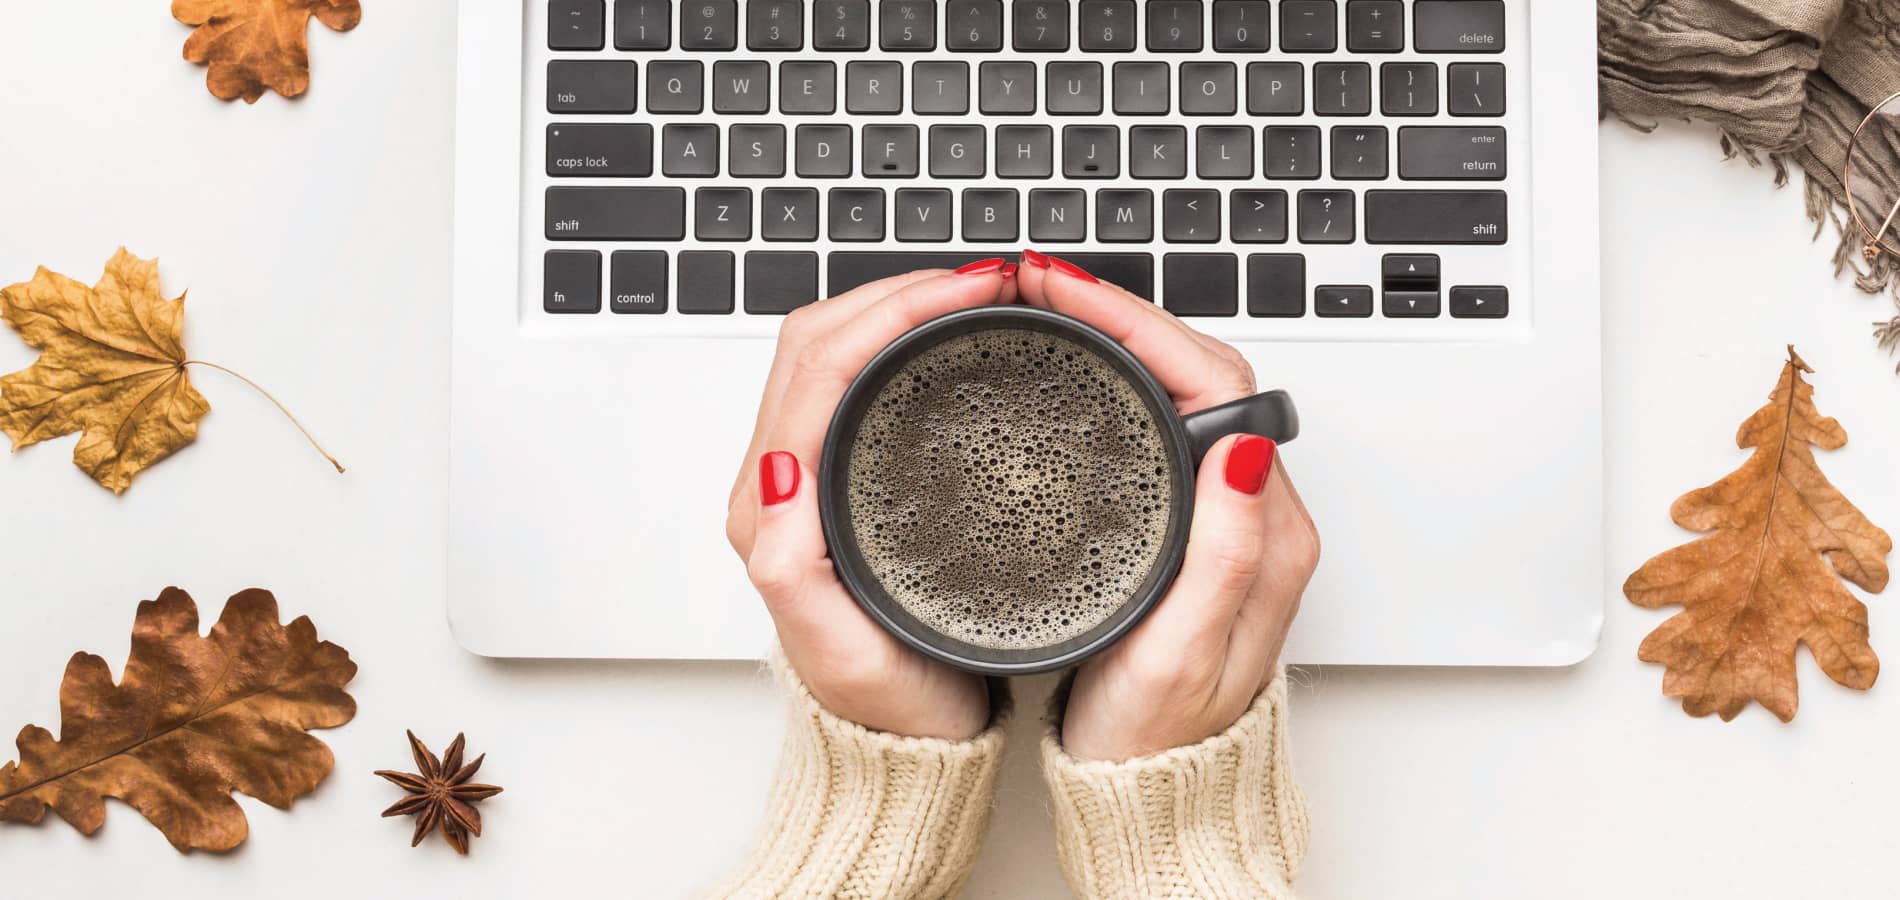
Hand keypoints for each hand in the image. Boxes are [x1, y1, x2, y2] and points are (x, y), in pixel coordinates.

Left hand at [726, 260, 1018, 740]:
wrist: (907, 750)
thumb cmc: (887, 708)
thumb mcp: (843, 654)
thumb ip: (794, 569)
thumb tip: (779, 475)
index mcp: (771, 512)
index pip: (816, 367)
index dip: (891, 312)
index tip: (967, 293)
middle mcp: (779, 486)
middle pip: (819, 340)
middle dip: (897, 291)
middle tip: (984, 281)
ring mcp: (809, 479)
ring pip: (837, 352)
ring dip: (899, 307)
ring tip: (976, 294)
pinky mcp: (843, 481)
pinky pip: (860, 381)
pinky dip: (905, 340)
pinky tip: (955, 340)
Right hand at [1014, 250, 1320, 760]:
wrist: (1153, 796)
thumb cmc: (1161, 739)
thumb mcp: (1185, 655)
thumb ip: (1223, 554)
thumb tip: (1242, 447)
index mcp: (1264, 531)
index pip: (1214, 381)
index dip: (1137, 323)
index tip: (1067, 295)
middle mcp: (1250, 510)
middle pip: (1196, 367)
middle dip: (1119, 311)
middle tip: (1039, 284)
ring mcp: (1218, 512)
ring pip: (1174, 387)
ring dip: (1114, 336)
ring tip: (1045, 306)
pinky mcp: (1184, 523)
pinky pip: (1156, 421)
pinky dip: (1109, 378)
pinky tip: (1067, 370)